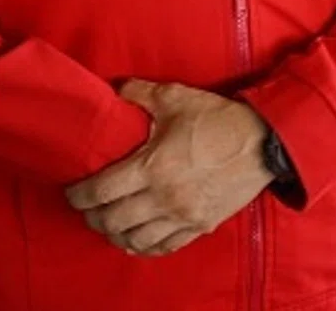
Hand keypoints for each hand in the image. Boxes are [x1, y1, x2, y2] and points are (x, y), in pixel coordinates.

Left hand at [65, 80, 274, 257]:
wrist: (264, 144)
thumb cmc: (219, 120)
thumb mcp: (177, 97)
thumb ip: (141, 93)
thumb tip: (116, 88)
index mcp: (152, 166)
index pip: (101, 191)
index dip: (78, 196)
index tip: (72, 193)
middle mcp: (163, 197)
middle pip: (112, 220)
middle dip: (92, 217)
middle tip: (87, 209)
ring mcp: (182, 215)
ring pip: (134, 239)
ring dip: (115, 234)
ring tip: (109, 225)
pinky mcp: (199, 225)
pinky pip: (163, 247)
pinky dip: (144, 247)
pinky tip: (136, 240)